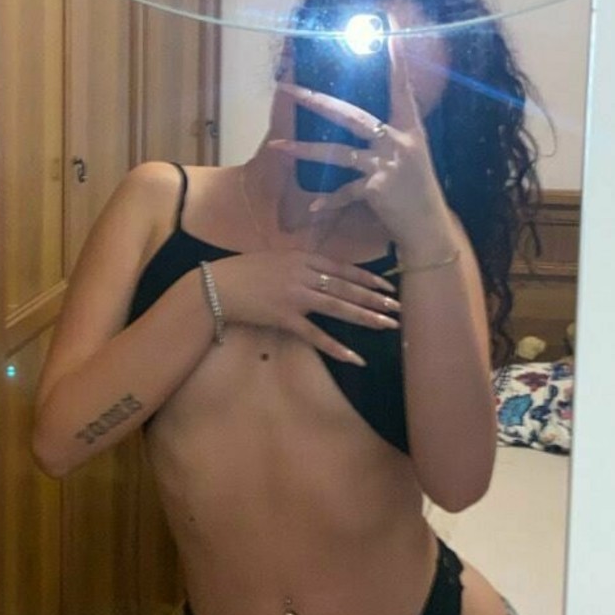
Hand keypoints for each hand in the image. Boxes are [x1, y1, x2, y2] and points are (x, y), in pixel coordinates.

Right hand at [208, 250, 400, 365]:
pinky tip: (354, 357)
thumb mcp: (275, 259)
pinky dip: (336, 347)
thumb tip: (322, 272)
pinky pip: (316, 335)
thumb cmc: (242, 271)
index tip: (387, 285)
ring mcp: (295, 297)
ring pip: (338, 308)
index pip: (343, 268)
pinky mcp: (285, 318)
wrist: (215, 287)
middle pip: (347, 288)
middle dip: (375, 299)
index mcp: (302, 258)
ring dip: (365, 318)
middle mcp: (303, 275)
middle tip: (398, 308)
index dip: (367, 278)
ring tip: (387, 325)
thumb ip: (300, 264)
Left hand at [271, 22, 453, 256]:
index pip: (401, 85)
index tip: (390, 28)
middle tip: (287, 87)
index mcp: (410, 128)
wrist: (430, 228)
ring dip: (304, 150)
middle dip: (315, 100)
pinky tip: (312, 208)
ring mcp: (387, 164)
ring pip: (338, 152)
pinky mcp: (377, 189)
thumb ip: (393, 135)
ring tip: (277, 146)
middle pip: (351, 114)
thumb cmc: (419, 191)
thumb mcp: (414, 155)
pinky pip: (344, 192)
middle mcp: (399, 141)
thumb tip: (370, 118)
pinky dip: (329, 201)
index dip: (396, 58)